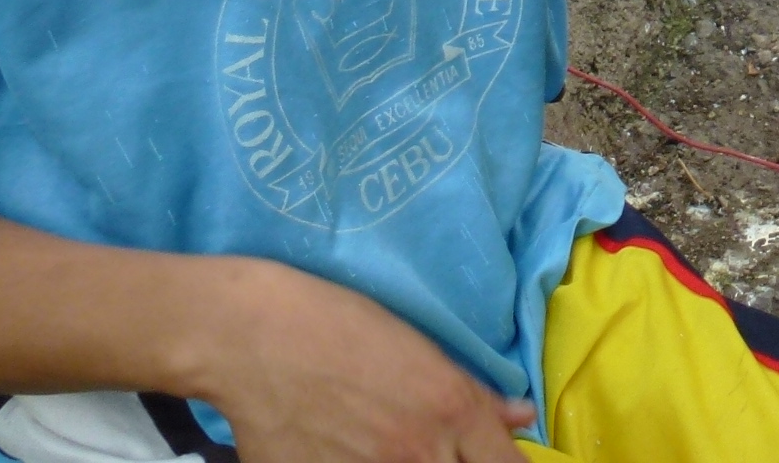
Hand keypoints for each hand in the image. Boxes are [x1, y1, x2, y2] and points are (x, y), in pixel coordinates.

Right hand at [203, 261, 532, 462]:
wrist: (256, 339)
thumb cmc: (342, 327)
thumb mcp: (421, 350)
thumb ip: (476, 396)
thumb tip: (522, 419)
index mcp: (451, 410)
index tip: (496, 458)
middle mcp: (419, 452)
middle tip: (437, 448)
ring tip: (386, 446)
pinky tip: (350, 454)